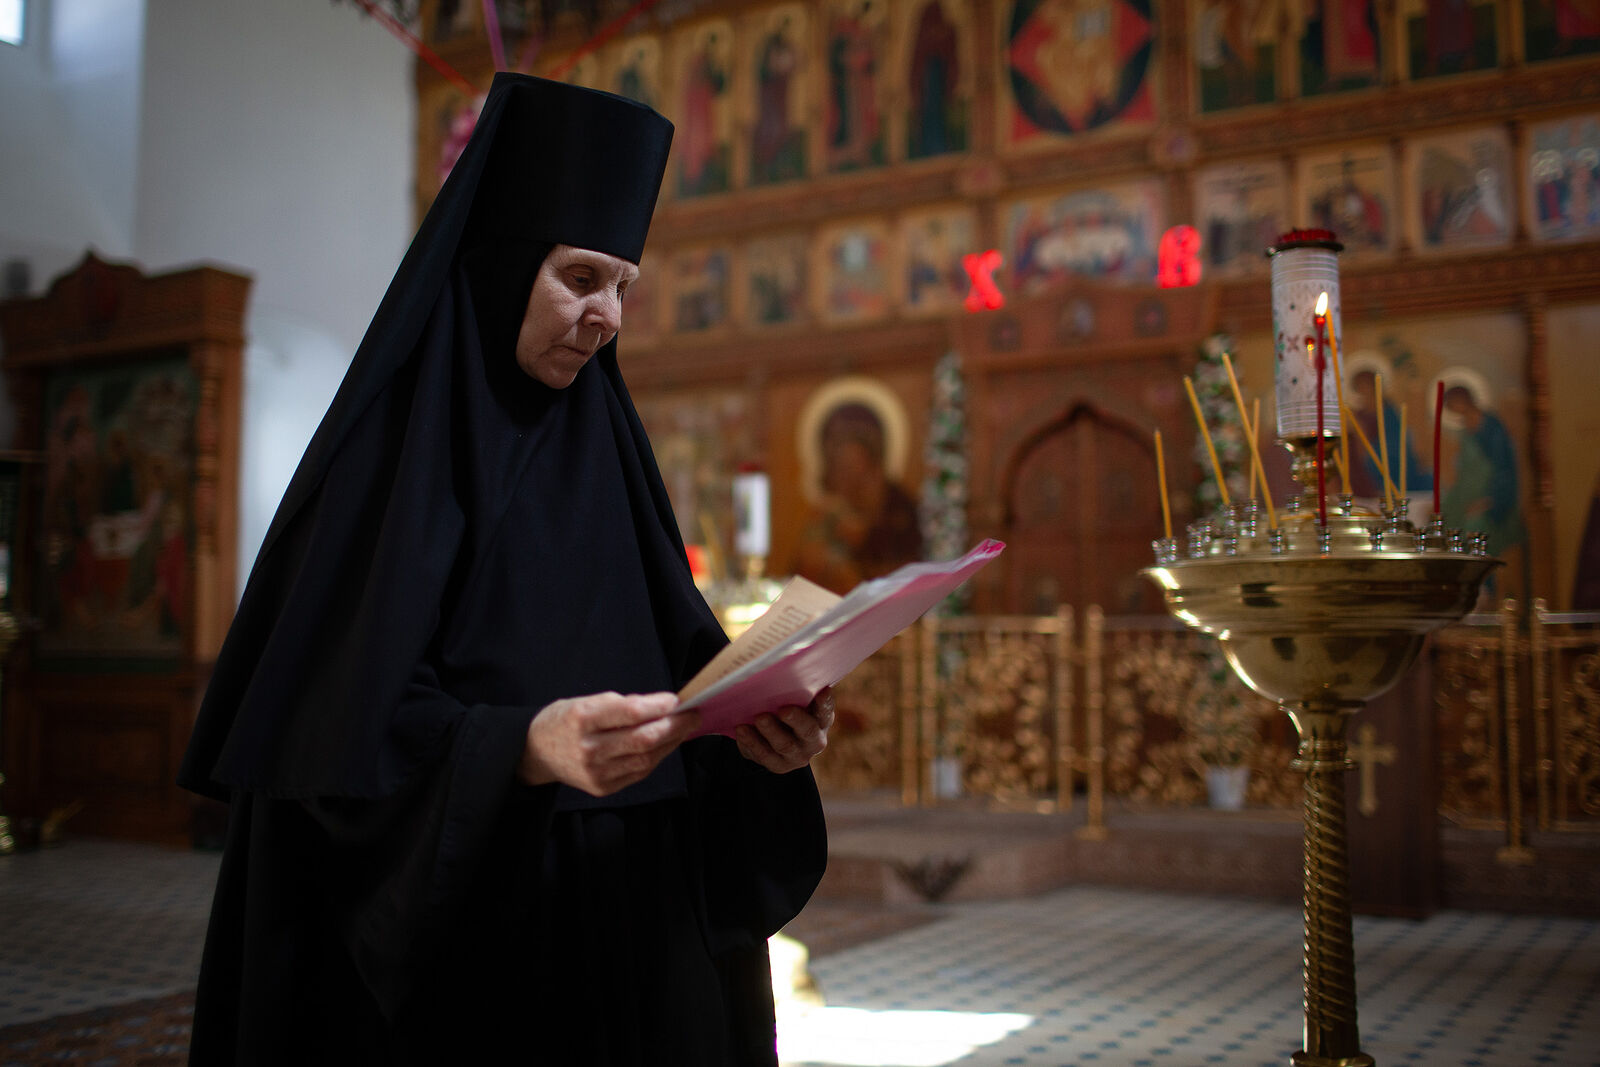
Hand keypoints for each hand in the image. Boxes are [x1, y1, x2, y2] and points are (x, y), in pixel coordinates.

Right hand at [519, 691, 699, 796]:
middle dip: (673, 726)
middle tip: (693, 715)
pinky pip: (639, 773)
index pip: (627, 713)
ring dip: (670, 743)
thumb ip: (620, 704)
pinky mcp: (602, 788)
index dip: (656, 706)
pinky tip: (666, 744)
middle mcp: (588, 749)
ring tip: (684, 729)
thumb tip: (660, 706)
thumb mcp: (584, 701)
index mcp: (581, 719)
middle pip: (642, 740)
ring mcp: (595, 772)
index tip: (676, 700)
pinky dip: (657, 757)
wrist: (535, 753)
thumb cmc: (564, 720)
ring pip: (645, 759)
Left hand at [735, 687, 833, 773]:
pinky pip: (764, 756)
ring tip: (759, 718)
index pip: (826, 711)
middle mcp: (814, 740)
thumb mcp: (795, 702)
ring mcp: (796, 755)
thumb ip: (795, 690)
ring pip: (785, 745)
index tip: (822, 691)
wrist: (775, 739)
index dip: (825, 703)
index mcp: (821, 720)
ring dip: (771, 731)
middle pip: (808, 731)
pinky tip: (741, 730)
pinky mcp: (778, 765)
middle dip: (796, 720)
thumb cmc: (786, 709)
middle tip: (783, 710)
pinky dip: (752, 742)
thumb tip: (781, 667)